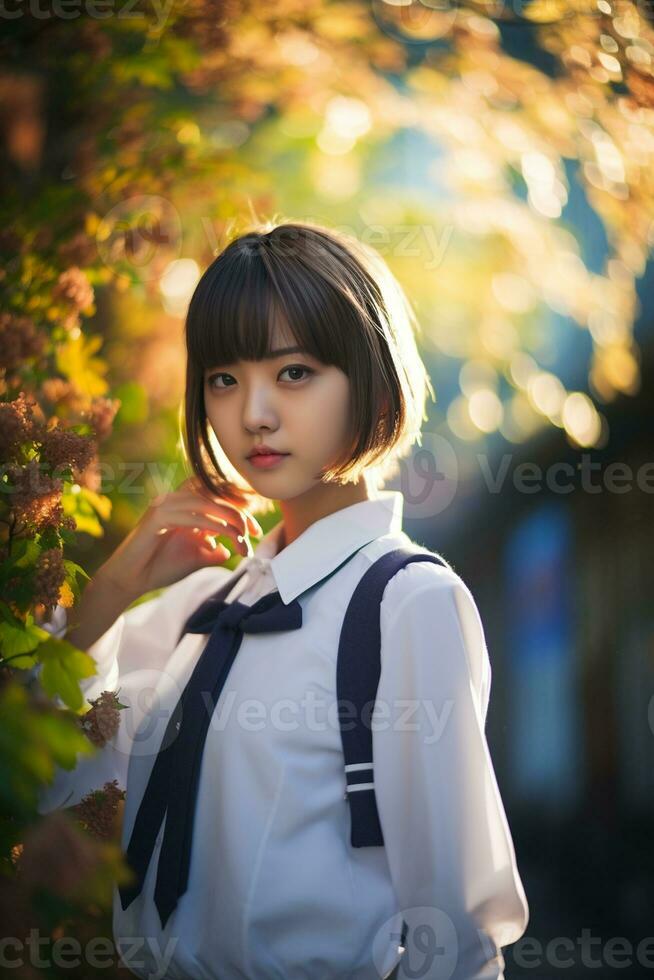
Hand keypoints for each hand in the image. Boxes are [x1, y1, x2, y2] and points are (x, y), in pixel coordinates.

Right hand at [96, 476, 263, 600]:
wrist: (131, 580)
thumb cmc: (161, 567)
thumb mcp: (197, 556)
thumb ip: (213, 549)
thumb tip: (229, 548)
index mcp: (183, 505)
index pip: (216, 494)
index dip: (239, 507)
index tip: (255, 529)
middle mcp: (174, 500)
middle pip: (215, 494)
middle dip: (239, 512)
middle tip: (254, 532)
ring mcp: (165, 505)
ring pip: (207, 502)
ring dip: (230, 519)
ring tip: (243, 537)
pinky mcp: (158, 516)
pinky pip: (194, 516)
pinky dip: (215, 526)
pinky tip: (228, 537)